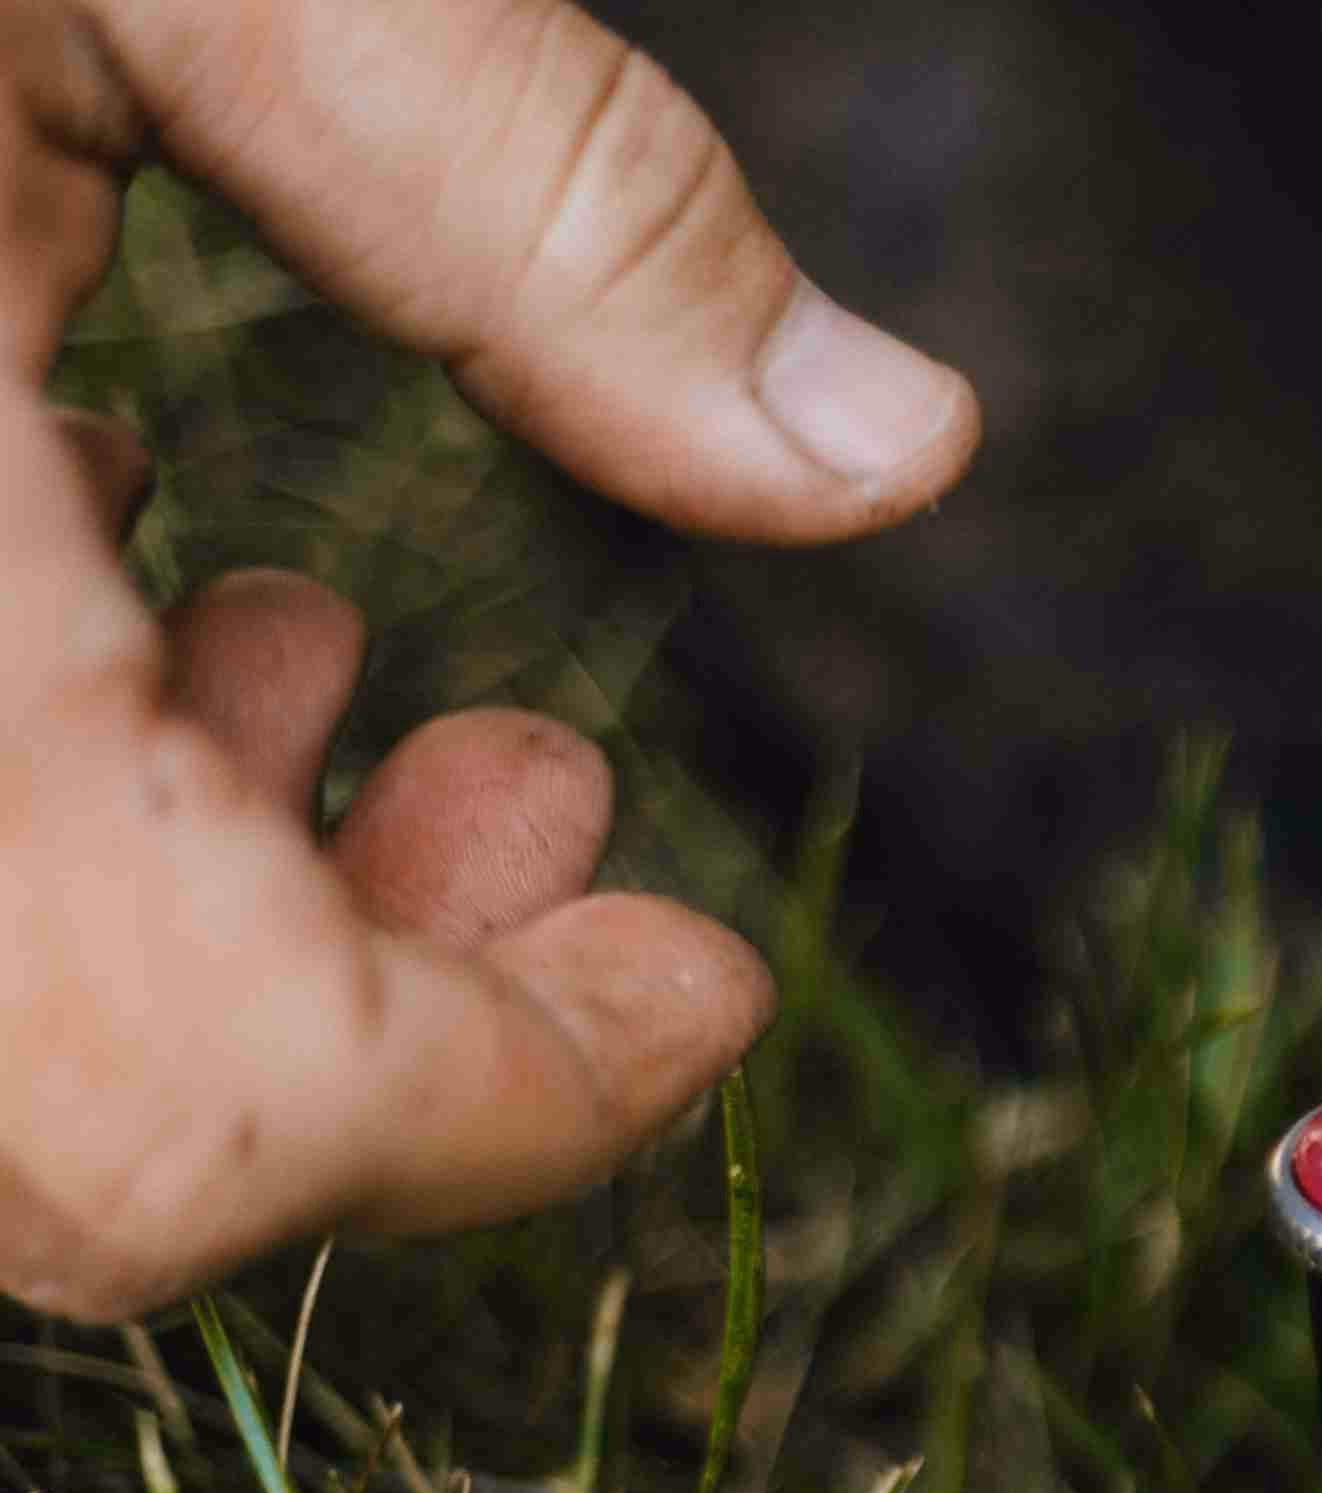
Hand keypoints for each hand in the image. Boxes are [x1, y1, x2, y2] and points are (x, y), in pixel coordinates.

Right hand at [0, 0, 973, 1321]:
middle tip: (538, 796)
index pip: (190, 1098)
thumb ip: (523, 184)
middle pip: (62, 1128)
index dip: (495, 1100)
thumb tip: (884, 445)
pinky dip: (27, 806)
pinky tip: (89, 567)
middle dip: (363, 1025)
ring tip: (327, 659)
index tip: (696, 981)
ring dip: (191, 921)